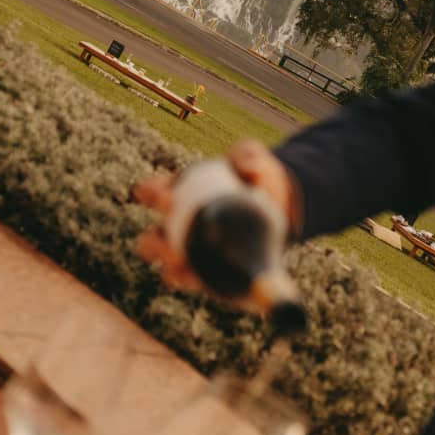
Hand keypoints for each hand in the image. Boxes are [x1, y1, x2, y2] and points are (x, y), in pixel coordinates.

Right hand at [131, 140, 298, 295]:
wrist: (282, 208)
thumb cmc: (257, 178)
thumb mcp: (253, 160)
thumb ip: (248, 155)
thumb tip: (245, 167)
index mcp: (179, 193)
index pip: (153, 193)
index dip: (151, 194)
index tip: (168, 197)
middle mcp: (177, 226)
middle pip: (152, 238)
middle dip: (154, 241)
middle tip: (170, 241)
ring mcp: (189, 251)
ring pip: (166, 264)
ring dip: (168, 266)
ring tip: (178, 263)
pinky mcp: (205, 273)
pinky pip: (188, 280)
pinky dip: (187, 279)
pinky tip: (193, 277)